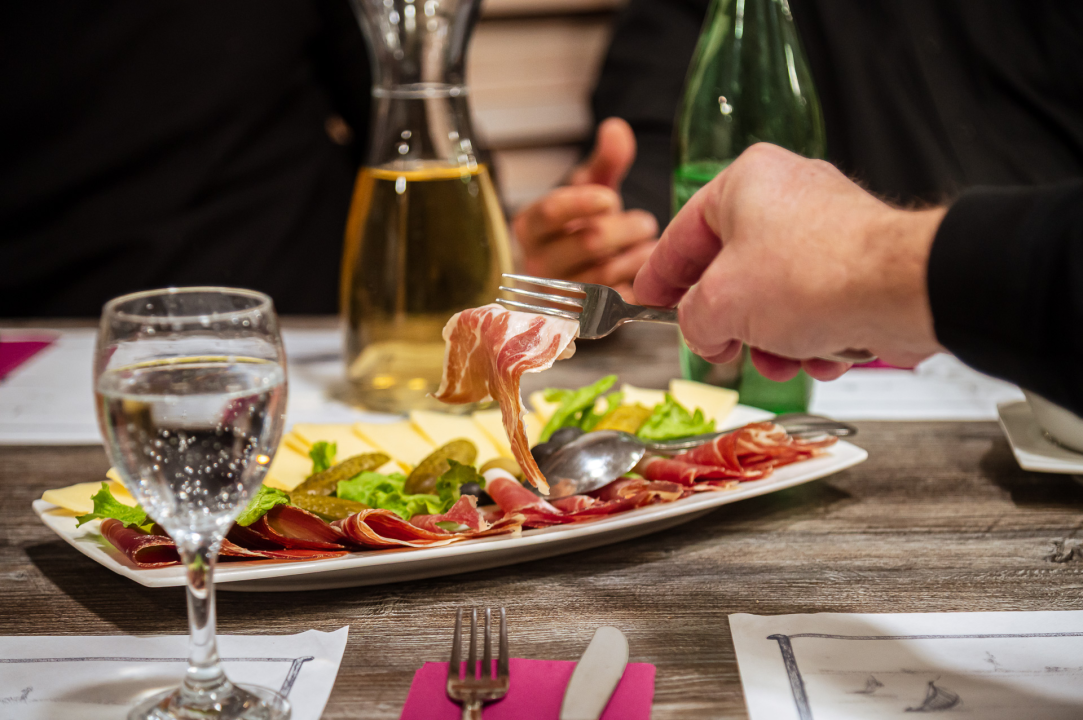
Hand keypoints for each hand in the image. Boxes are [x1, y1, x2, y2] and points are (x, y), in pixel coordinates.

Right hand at [512, 117, 657, 300]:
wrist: (582, 267)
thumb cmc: (583, 223)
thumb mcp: (591, 188)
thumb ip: (604, 160)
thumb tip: (617, 128)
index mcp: (530, 226)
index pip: (550, 212)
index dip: (581, 203)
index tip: (609, 197)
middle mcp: (537, 263)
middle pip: (587, 242)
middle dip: (625, 229)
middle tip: (645, 222)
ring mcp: (559, 295)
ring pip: (605, 272)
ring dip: (637, 255)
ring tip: (648, 244)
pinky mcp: (582, 319)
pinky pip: (615, 301)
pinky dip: (637, 282)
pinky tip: (646, 269)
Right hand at [633, 143, 946, 380]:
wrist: (902, 290)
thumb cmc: (812, 277)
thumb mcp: (718, 306)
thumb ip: (691, 321)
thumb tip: (702, 334)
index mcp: (744, 183)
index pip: (681, 235)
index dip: (657, 277)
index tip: (647, 302)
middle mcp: (787, 194)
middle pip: (733, 271)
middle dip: (729, 324)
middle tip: (720, 349)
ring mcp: (828, 226)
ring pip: (776, 297)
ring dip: (773, 340)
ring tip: (781, 361)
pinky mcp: (861, 261)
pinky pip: (817, 305)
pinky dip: (813, 337)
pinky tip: (821, 355)